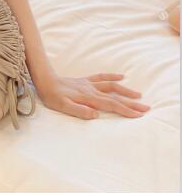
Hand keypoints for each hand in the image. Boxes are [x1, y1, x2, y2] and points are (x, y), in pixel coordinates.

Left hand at [37, 73, 151, 119]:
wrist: (45, 80)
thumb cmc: (53, 96)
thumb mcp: (62, 107)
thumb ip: (79, 111)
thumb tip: (95, 115)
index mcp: (88, 98)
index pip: (111, 105)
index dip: (125, 110)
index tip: (139, 115)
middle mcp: (91, 90)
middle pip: (115, 96)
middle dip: (131, 103)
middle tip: (146, 108)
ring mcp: (89, 84)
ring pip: (111, 86)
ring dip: (125, 91)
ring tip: (139, 95)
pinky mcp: (85, 81)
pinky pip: (101, 77)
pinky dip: (112, 77)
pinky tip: (121, 77)